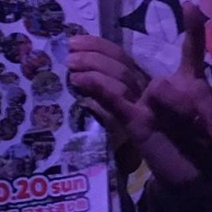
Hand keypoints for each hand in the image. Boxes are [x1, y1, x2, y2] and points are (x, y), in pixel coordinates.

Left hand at [66, 33, 147, 174]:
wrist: (131, 171)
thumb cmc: (114, 137)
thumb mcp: (108, 108)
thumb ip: (98, 90)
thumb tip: (74, 68)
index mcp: (137, 81)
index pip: (121, 55)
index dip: (97, 45)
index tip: (74, 40)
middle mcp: (142, 91)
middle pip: (121, 64)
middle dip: (93, 55)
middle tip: (69, 56)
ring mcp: (140, 107)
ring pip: (120, 80)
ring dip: (94, 69)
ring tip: (71, 71)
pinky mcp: (134, 126)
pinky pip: (116, 102)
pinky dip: (99, 88)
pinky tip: (81, 86)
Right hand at [68, 4, 211, 199]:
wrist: (196, 181)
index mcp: (191, 84)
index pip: (191, 50)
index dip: (192, 28)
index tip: (191, 5)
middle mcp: (169, 89)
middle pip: (179, 80)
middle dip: (202, 107)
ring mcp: (149, 104)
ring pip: (160, 89)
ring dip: (183, 112)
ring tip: (197, 136)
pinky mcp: (133, 121)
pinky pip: (114, 101)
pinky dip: (98, 90)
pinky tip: (81, 80)